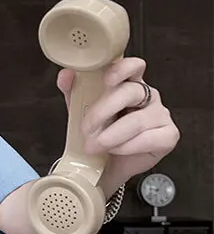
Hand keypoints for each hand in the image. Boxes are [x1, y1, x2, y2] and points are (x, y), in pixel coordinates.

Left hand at [57, 57, 179, 190]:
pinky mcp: (168, 135)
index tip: (107, 80)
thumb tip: (65, 75)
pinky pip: (148, 139)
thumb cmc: (97, 134)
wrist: (104, 166)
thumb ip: (74, 91)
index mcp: (129, 84)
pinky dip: (126, 147)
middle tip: (85, 129)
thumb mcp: (80, 110)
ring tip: (93, 147)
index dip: (122, 70)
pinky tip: (115, 151)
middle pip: (131, 92)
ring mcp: (161, 115)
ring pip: (136, 121)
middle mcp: (148, 96)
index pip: (134, 67)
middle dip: (103, 111)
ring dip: (110, 136)